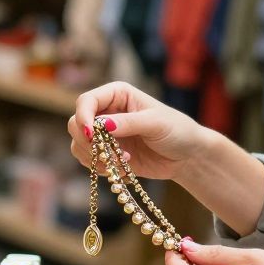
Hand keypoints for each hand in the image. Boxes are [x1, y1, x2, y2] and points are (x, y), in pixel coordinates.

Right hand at [68, 82, 210, 180]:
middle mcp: (107, 111)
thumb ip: (128, 122)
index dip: (83, 117)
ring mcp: (105, 134)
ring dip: (95, 157)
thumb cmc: (177, 131)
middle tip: (110, 153)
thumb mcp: (156, 123)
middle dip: (88, 141)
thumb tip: (100, 125)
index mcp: (118, 94)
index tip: (91, 135)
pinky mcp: (107, 154)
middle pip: (76, 123)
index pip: (86, 100)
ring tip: (122, 163)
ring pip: (78, 144)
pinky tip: (123, 170)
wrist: (188, 156)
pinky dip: (100, 167)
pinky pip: (88, 161)